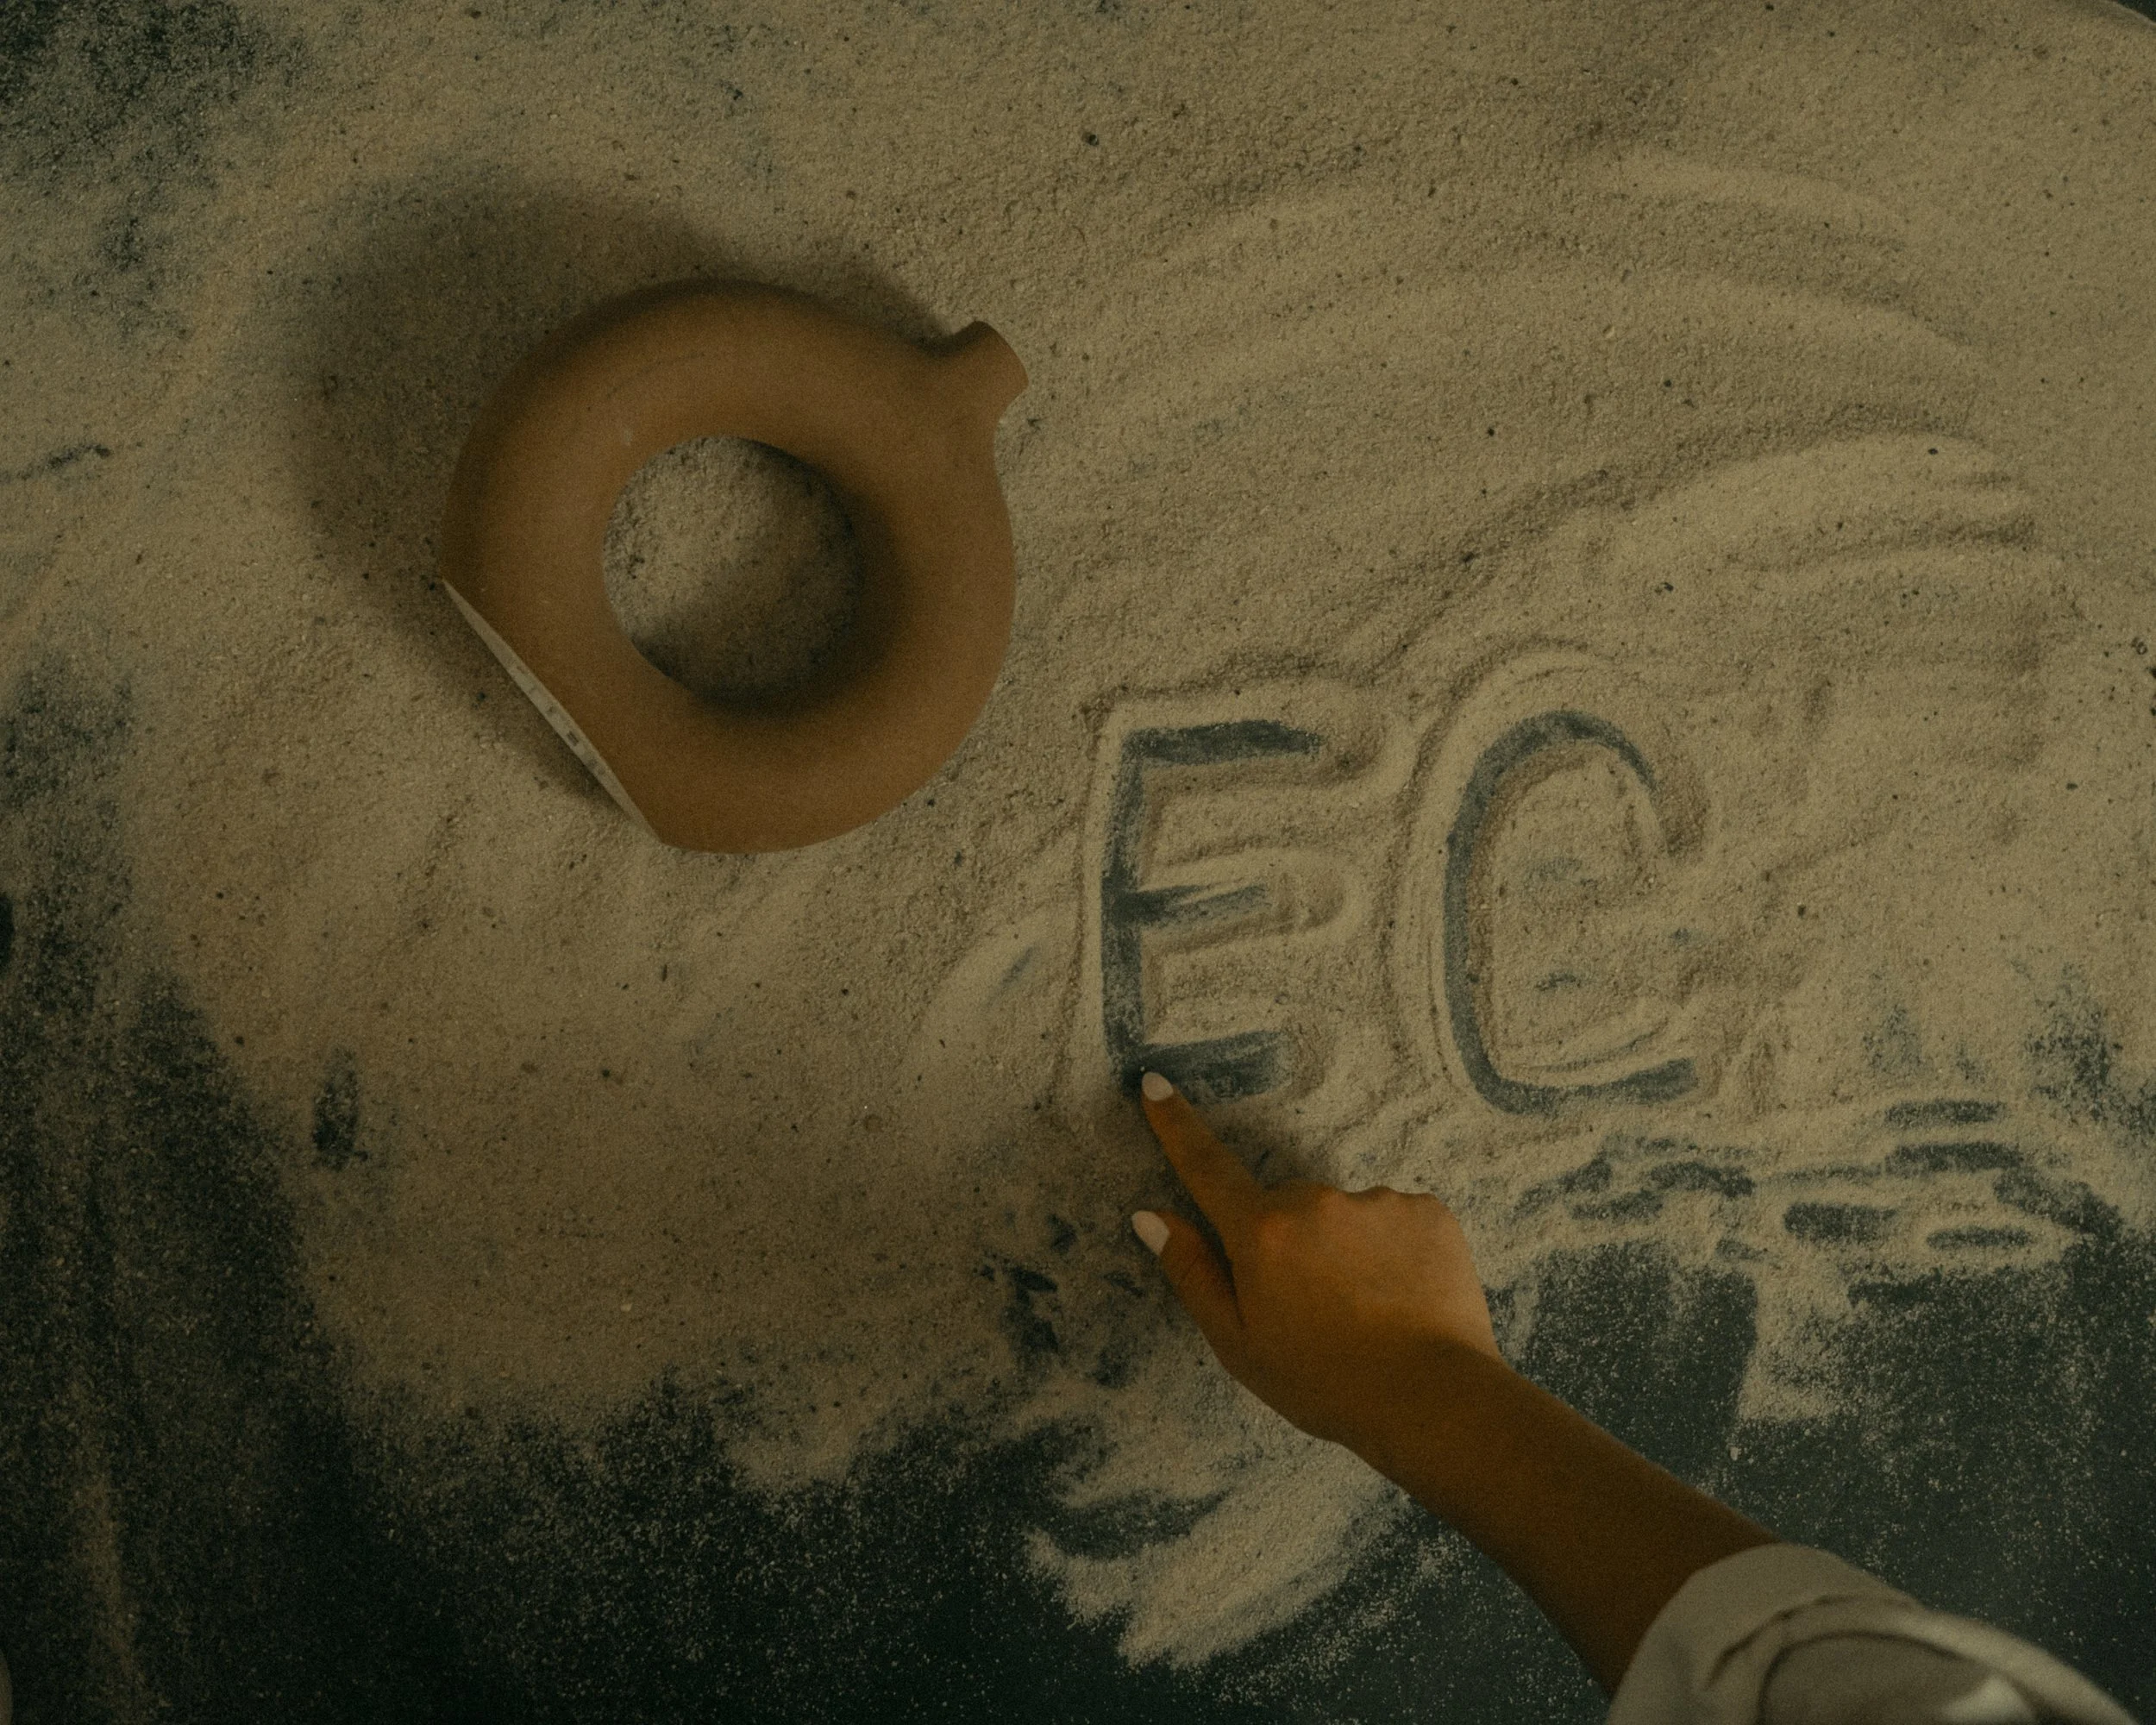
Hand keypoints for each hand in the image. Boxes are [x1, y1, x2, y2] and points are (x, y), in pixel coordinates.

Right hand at [1131, 1070, 1501, 1459]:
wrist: (1434, 1400)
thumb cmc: (1325, 1383)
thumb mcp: (1238, 1344)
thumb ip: (1192, 1273)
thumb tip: (1150, 1216)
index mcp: (1261, 1232)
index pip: (1206, 1166)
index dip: (1177, 1125)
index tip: (1155, 1083)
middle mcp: (1316, 1201)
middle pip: (1285, 1206)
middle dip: (1287, 1241)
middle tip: (1311, 1309)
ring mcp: (1377, 1201)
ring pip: (1343, 1216)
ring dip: (1345, 1250)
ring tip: (1367, 1313)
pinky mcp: (1428, 1212)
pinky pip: (1394, 1222)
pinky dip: (1393, 1253)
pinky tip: (1403, 1299)